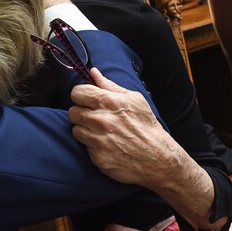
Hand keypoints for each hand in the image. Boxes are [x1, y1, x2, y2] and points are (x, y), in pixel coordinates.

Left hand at [69, 69, 220, 230]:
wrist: (158, 158)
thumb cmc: (147, 126)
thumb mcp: (134, 99)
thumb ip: (109, 85)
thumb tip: (93, 72)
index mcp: (109, 102)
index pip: (77, 93)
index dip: (80, 95)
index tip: (86, 99)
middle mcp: (101, 120)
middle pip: (73, 112)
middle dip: (81, 113)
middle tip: (94, 117)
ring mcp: (98, 140)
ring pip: (76, 130)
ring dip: (85, 130)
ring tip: (101, 132)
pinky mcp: (97, 157)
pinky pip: (85, 147)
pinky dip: (93, 146)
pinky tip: (106, 145)